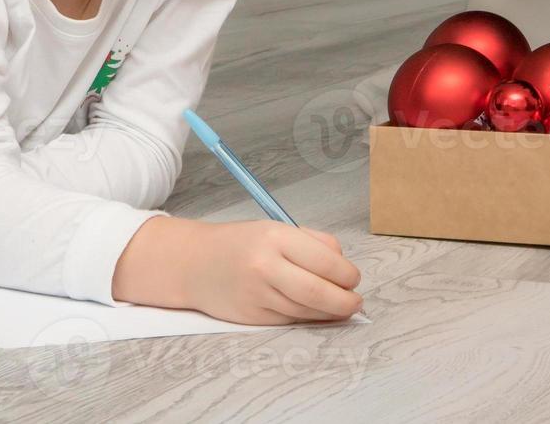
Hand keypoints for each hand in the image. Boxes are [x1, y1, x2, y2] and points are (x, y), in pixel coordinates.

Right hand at [114, 216, 363, 324]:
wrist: (194, 264)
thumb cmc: (240, 243)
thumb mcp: (275, 230)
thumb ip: (312, 243)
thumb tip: (343, 264)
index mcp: (275, 238)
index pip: (325, 261)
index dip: (347, 274)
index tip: (354, 278)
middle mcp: (265, 267)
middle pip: (318, 291)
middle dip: (345, 300)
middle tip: (356, 301)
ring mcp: (257, 295)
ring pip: (306, 310)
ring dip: (330, 312)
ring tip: (342, 308)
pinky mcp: (252, 318)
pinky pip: (290, 320)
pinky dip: (308, 318)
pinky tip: (316, 313)